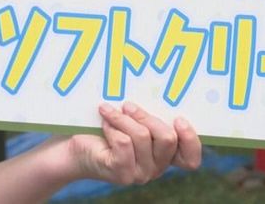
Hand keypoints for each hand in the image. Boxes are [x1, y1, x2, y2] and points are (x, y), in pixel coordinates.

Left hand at [66, 102, 201, 184]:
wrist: (74, 148)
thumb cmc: (106, 129)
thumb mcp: (134, 121)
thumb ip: (150, 116)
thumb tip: (162, 90)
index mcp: (164, 157)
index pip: (190, 159)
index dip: (190, 139)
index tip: (179, 118)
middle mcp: (156, 169)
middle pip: (167, 138)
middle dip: (146, 116)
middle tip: (128, 105)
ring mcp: (140, 174)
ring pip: (143, 137)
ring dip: (124, 118)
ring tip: (109, 110)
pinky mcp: (121, 172)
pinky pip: (124, 142)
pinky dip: (113, 126)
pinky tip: (104, 123)